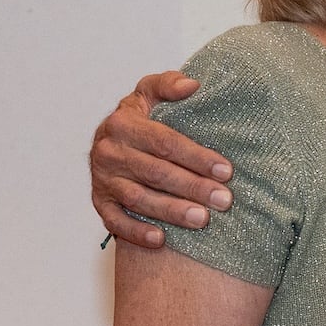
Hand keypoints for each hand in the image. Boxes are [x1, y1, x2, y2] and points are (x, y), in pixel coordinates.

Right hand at [92, 72, 234, 244]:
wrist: (108, 142)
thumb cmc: (139, 119)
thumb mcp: (149, 94)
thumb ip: (168, 85)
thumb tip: (192, 85)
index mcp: (122, 123)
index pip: (164, 142)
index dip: (196, 156)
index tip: (225, 170)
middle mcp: (108, 151)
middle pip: (155, 172)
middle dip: (192, 187)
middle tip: (223, 200)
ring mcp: (102, 179)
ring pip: (138, 198)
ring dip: (171, 211)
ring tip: (202, 220)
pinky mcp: (99, 203)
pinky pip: (115, 222)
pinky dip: (137, 232)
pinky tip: (162, 240)